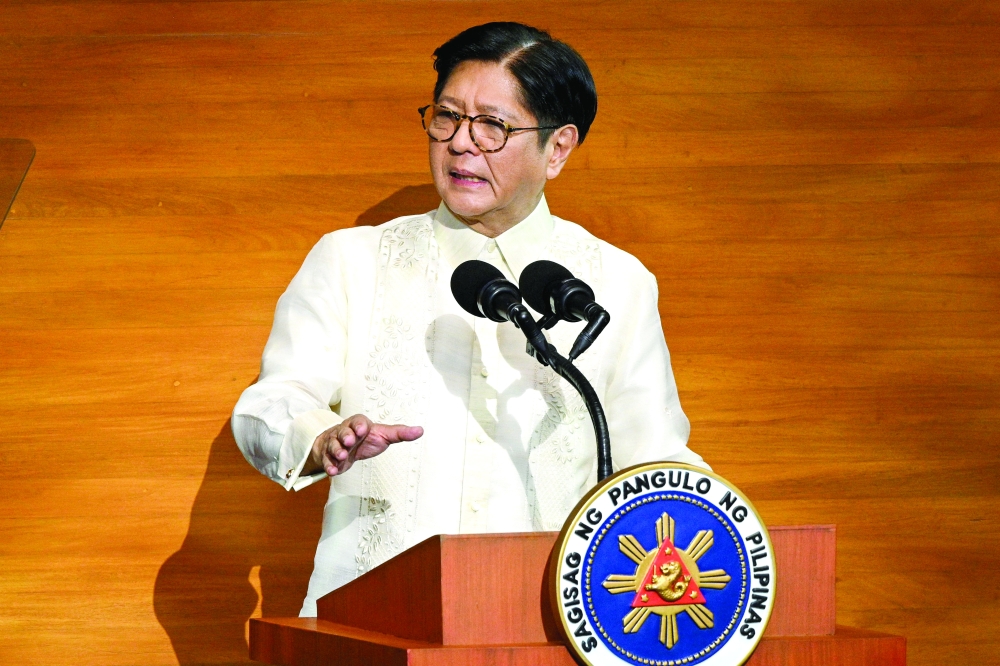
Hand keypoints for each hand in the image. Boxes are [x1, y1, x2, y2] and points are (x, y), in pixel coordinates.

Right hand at [308, 414, 422, 476]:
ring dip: (337, 451)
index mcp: (359, 424)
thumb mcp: (383, 434)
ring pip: (333, 445)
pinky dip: (329, 465)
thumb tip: (420, 430)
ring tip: (342, 456)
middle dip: (345, 436)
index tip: (362, 430)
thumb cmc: (366, 438)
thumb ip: (400, 433)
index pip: (358, 421)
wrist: (345, 446)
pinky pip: (327, 460)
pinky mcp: (330, 458)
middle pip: (342, 431)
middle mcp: (345, 432)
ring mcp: (335, 444)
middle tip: (349, 441)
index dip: (359, 425)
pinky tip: (333, 471)